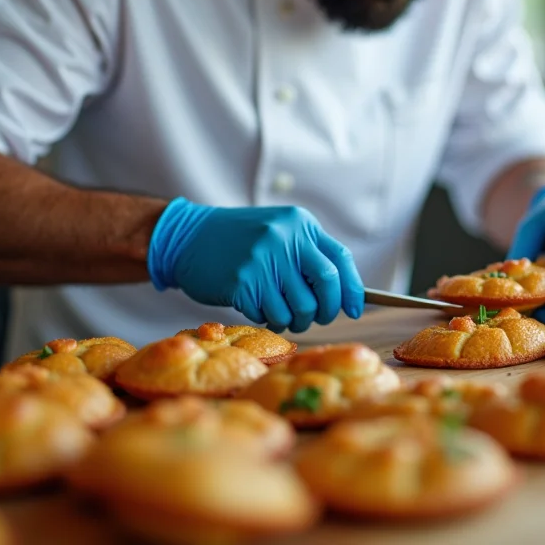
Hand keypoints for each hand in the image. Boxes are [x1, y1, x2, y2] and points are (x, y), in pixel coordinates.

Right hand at [146, 199, 364, 332]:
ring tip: (282, 314)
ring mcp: (263, 260)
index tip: (356, 308)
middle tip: (317, 318)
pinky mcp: (242, 283)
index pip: (339, 259)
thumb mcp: (277, 232)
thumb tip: (343, 295)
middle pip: (326, 286)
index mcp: (299, 224)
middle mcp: (285, 238)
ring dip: (295, 321)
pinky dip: (269, 319)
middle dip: (327, 310)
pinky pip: (271, 316)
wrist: (188, 237)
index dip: (352, 289)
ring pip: (299, 309)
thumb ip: (308, 255)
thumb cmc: (239, 241)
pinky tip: (257, 307)